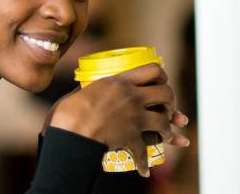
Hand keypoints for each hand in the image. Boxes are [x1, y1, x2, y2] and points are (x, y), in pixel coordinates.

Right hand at [47, 64, 191, 176]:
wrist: (71, 132)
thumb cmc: (68, 111)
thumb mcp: (81, 91)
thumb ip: (89, 89)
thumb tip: (85, 87)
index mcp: (120, 81)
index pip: (152, 69)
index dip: (162, 75)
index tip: (161, 81)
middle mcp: (132, 97)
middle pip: (166, 93)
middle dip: (171, 102)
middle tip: (166, 108)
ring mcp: (135, 117)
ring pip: (165, 121)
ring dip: (168, 130)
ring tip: (166, 135)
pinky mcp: (132, 137)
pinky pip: (144, 152)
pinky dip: (145, 164)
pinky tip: (145, 170)